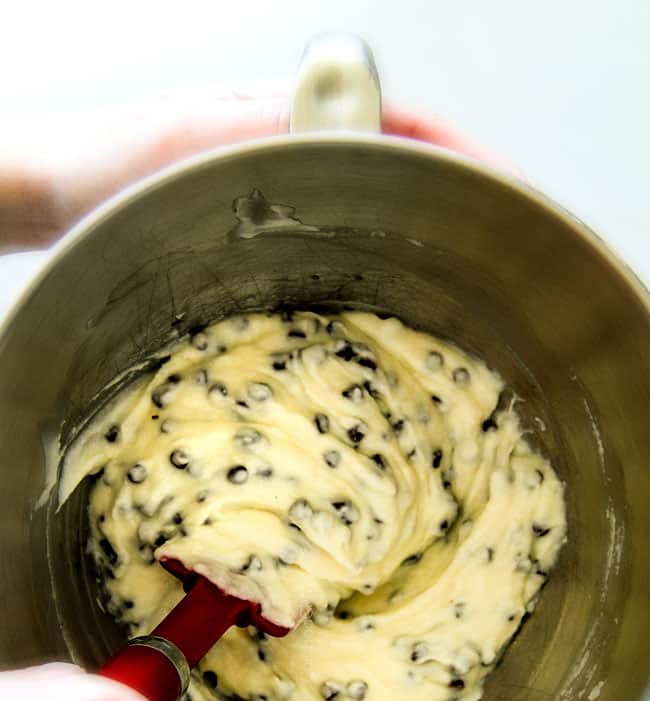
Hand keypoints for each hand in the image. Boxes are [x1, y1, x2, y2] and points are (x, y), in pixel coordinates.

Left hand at [0, 84, 519, 250]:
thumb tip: (363, 123)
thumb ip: (279, 127)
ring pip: (377, 211)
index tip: (513, 196)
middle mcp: (301, 152)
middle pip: (407, 171)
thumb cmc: (115, 163)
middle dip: (463, 206)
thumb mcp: (203, 139)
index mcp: (297, 116)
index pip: (411, 128)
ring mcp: (288, 193)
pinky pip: (338, 245)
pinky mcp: (267, 232)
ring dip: (425, 241)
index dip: (470, 161)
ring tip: (468, 283)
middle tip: (509, 254)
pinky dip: (374, 266)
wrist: (63, 194)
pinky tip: (387, 300)